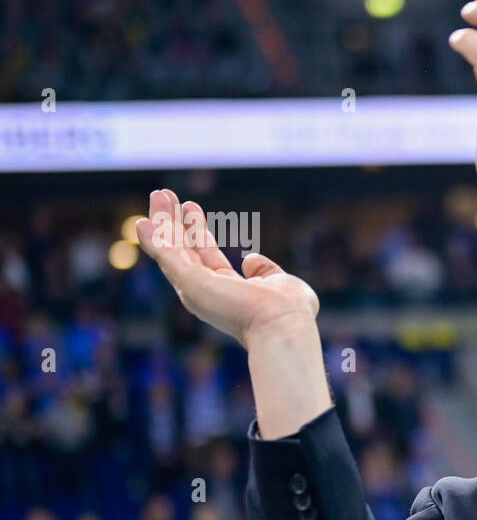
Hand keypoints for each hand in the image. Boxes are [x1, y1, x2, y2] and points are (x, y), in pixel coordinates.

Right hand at [137, 189, 318, 348]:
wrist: (283, 325)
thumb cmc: (289, 312)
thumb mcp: (281, 282)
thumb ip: (266, 270)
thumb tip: (251, 259)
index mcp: (227, 290)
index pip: (205, 255)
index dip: (197, 230)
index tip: (190, 207)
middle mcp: (207, 291)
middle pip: (182, 250)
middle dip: (171, 222)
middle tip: (163, 195)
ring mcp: (196, 289)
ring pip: (171, 250)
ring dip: (162, 222)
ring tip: (158, 195)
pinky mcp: (190, 283)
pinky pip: (166, 257)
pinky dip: (153, 239)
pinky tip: (143, 223)